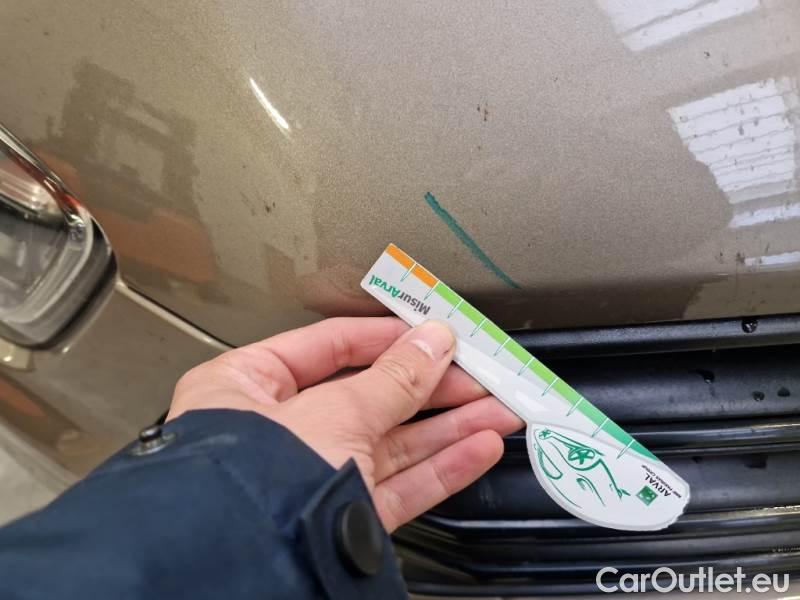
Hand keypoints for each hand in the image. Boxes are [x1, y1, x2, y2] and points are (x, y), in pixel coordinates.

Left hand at [168, 317, 521, 531]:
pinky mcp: (340, 518)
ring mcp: (311, 478)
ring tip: (499, 411)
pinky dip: (441, 469)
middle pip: (368, 396)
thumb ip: (392, 378)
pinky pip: (397, 486)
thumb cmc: (261, 480)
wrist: (255, 572)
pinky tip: (480, 449)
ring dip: (449, 428)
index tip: (433, 333)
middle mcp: (277, 432)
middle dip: (433, 387)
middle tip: (479, 375)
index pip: (327, 347)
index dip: (386, 337)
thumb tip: (434, 341)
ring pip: (391, 444)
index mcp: (247, 388)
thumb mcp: (335, 412)